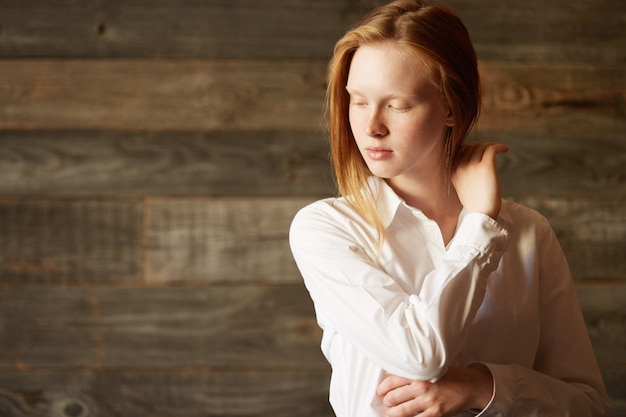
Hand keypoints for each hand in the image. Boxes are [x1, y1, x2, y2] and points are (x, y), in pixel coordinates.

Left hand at [376, 366, 492, 416]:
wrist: (470, 386)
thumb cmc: (450, 376)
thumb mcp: (430, 368)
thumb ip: (412, 371)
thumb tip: (391, 373)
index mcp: (419, 373)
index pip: (391, 381)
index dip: (382, 387)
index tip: (381, 390)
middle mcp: (422, 387)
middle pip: (393, 397)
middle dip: (386, 401)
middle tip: (386, 401)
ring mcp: (428, 402)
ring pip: (400, 411)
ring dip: (392, 413)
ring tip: (392, 411)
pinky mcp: (435, 414)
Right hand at [451, 142, 507, 219]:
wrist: (481, 215)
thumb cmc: (475, 204)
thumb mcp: (462, 187)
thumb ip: (463, 174)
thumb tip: (473, 163)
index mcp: (453, 171)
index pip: (460, 150)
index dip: (471, 147)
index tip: (480, 150)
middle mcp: (460, 167)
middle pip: (471, 146)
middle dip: (481, 146)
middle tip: (491, 150)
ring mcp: (472, 166)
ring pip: (482, 146)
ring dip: (491, 146)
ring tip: (500, 150)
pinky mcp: (485, 167)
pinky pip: (491, 149)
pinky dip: (499, 146)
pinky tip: (505, 149)